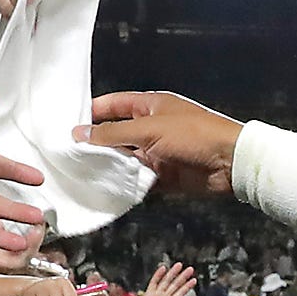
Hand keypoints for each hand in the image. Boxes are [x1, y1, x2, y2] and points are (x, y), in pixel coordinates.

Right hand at [81, 91, 244, 198]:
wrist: (229, 163)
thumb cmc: (193, 135)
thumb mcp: (149, 130)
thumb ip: (113, 133)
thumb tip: (79, 133)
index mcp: (149, 106)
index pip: (113, 105)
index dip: (91, 113)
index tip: (66, 125)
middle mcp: (150, 127)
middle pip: (115, 134)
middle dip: (95, 144)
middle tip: (67, 155)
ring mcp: (156, 152)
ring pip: (124, 159)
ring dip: (108, 166)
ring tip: (80, 174)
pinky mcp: (163, 175)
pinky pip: (138, 179)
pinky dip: (125, 184)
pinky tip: (106, 190)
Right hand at [137, 259, 197, 295]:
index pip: (181, 292)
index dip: (187, 286)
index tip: (194, 280)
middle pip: (176, 284)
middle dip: (183, 276)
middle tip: (190, 269)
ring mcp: (157, 294)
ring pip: (166, 281)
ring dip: (173, 273)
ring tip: (179, 265)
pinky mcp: (149, 293)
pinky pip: (154, 282)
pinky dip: (158, 275)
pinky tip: (163, 268)